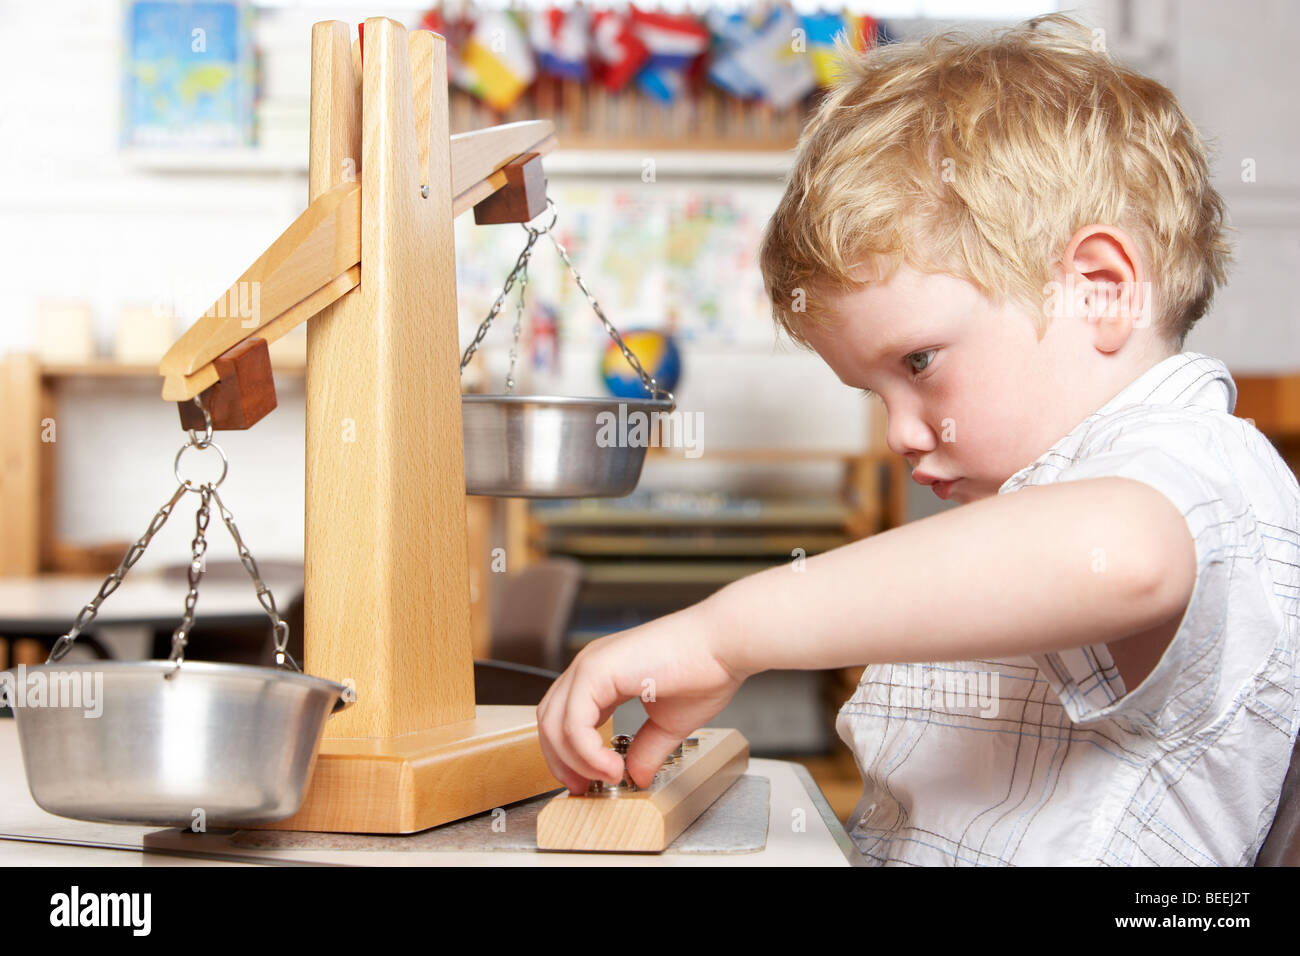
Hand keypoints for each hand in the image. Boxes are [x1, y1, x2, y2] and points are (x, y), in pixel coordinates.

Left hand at [536, 602, 747, 793]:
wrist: (723, 646)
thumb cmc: (705, 669)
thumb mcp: (668, 723)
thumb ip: (647, 749)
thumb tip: (637, 776)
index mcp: (603, 674)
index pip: (564, 717)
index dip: (569, 754)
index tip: (587, 781)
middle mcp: (590, 666)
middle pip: (549, 721)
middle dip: (562, 761)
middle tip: (584, 788)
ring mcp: (589, 665)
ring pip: (554, 724)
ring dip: (576, 761)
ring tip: (608, 777)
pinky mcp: (595, 670)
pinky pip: (573, 723)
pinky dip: (587, 753)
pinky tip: (613, 767)